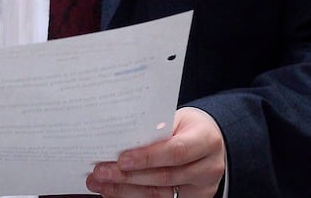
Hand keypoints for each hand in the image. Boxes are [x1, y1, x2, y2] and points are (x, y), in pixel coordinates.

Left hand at [86, 107, 225, 197]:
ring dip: (125, 190)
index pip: (175, 151)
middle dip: (128, 176)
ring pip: (159, 194)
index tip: (121, 159)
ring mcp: (202, 188)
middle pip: (164, 177)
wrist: (209, 140)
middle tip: (101, 172)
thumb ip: (155, 131)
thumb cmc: (188, 126)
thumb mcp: (178, 120)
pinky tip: (115, 192)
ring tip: (101, 183)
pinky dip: (134, 197)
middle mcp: (208, 168)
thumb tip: (119, 141)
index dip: (147, 157)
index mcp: (206, 140)